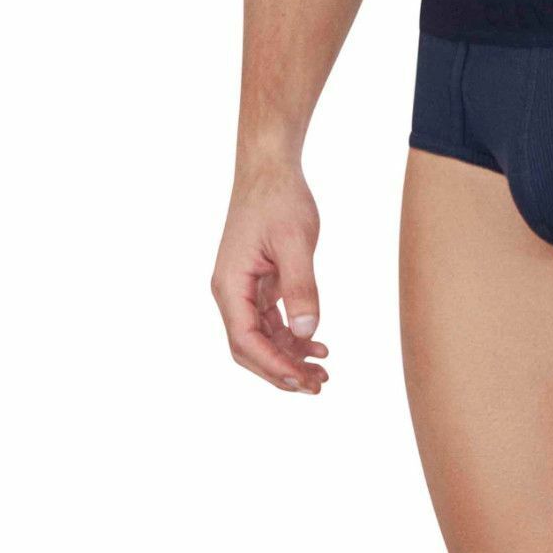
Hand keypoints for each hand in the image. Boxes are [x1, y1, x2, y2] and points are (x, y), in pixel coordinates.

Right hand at [211, 157, 330, 393]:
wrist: (270, 167)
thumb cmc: (279, 199)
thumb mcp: (295, 242)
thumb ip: (301, 287)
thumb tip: (308, 333)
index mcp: (230, 286)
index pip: (245, 341)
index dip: (273, 365)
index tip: (302, 381)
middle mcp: (231, 291)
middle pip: (250, 347)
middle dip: (281, 370)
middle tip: (317, 385)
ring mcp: (243, 288)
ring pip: (261, 337)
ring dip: (289, 356)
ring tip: (322, 372)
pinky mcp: (257, 282)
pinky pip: (270, 320)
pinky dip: (291, 335)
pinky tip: (317, 344)